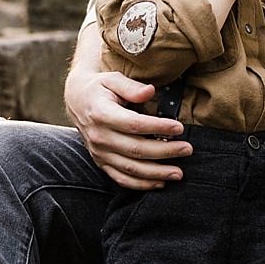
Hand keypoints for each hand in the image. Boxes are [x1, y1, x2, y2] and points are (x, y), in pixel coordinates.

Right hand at [66, 69, 190, 189]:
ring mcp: (99, 152)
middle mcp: (99, 136)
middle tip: (187, 149)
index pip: (134, 124)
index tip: (179, 128)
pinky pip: (120, 178)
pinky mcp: (101, 162)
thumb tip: (150, 91)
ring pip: (130, 168)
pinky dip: (140, 184)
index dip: (158, 127)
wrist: (77, 101)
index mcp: (101, 114)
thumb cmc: (99, 88)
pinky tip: (160, 183)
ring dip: (156, 173)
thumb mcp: (112, 79)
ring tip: (179, 172)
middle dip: (165, 151)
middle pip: (135, 149)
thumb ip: (130, 86)